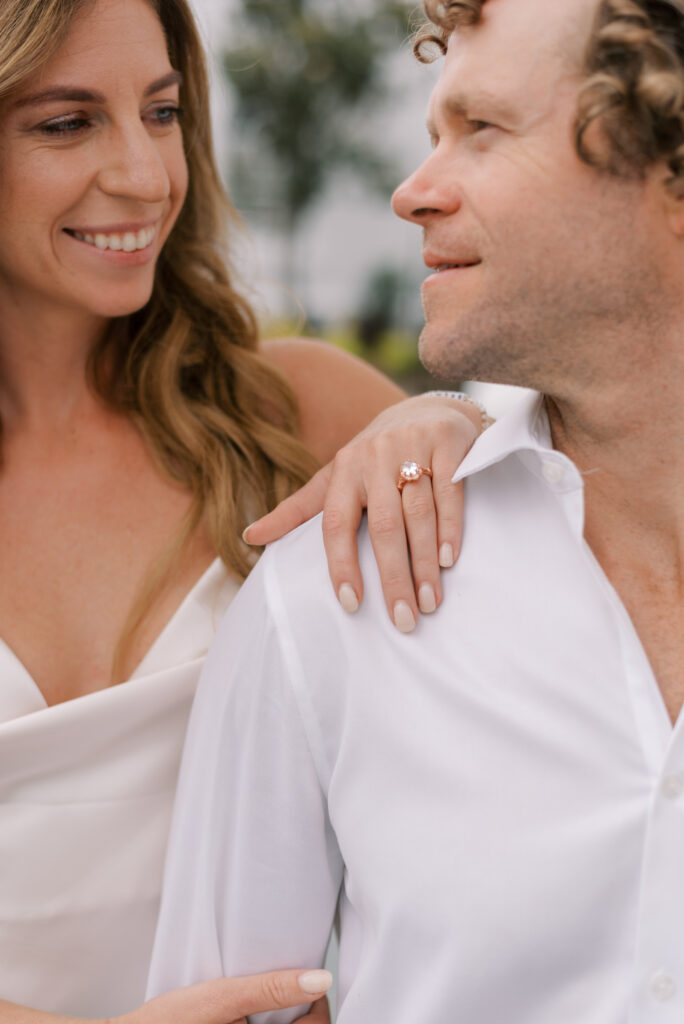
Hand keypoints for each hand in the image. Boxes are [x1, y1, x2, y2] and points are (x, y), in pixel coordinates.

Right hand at [119, 969, 331, 1023]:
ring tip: (268, 1004)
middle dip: (303, 1015)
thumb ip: (271, 988)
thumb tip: (321, 979)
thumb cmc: (169, 1021)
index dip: (318, 1005)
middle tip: (290, 989)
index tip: (308, 983)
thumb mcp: (222, 997)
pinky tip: (249, 1018)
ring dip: (284, 1023)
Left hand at [244, 394, 481, 630]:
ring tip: (428, 602)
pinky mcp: (447, 441)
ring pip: (418, 513)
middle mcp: (374, 457)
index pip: (336, 524)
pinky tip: (449, 560)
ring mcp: (412, 446)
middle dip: (393, 576)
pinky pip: (450, 490)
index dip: (341, 564)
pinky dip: (450, 527)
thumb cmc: (374, 457)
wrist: (427, 409)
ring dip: (424, 562)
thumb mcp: (333, 478)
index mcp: (343, 470)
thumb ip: (296, 510)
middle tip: (403, 620)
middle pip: (383, 526)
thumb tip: (248, 537)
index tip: (350, 604)